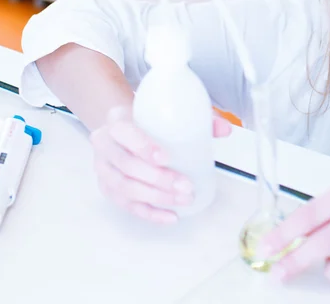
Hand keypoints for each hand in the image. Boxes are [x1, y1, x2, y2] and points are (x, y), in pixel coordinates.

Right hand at [90, 106, 231, 222]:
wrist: (123, 127)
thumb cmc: (148, 120)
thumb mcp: (168, 113)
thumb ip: (198, 118)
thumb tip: (225, 129)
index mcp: (116, 120)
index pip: (124, 133)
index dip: (143, 147)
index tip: (167, 157)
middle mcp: (104, 144)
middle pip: (127, 166)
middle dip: (158, 179)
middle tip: (186, 185)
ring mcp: (103, 169)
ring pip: (125, 188)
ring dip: (156, 198)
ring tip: (183, 199)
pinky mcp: (107, 188)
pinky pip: (126, 205)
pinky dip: (150, 213)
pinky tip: (170, 216)